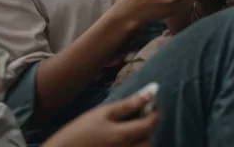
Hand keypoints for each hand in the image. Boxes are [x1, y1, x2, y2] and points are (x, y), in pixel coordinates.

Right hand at [43, 92, 157, 146]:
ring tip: (133, 126)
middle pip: (149, 139)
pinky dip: (135, 144)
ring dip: (143, 137)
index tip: (151, 103)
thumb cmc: (78, 131)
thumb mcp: (101, 114)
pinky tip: (125, 138)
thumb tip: (150, 93)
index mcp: (122, 136)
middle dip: (150, 126)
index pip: (150, 124)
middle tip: (142, 114)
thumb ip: (127, 105)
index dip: (155, 112)